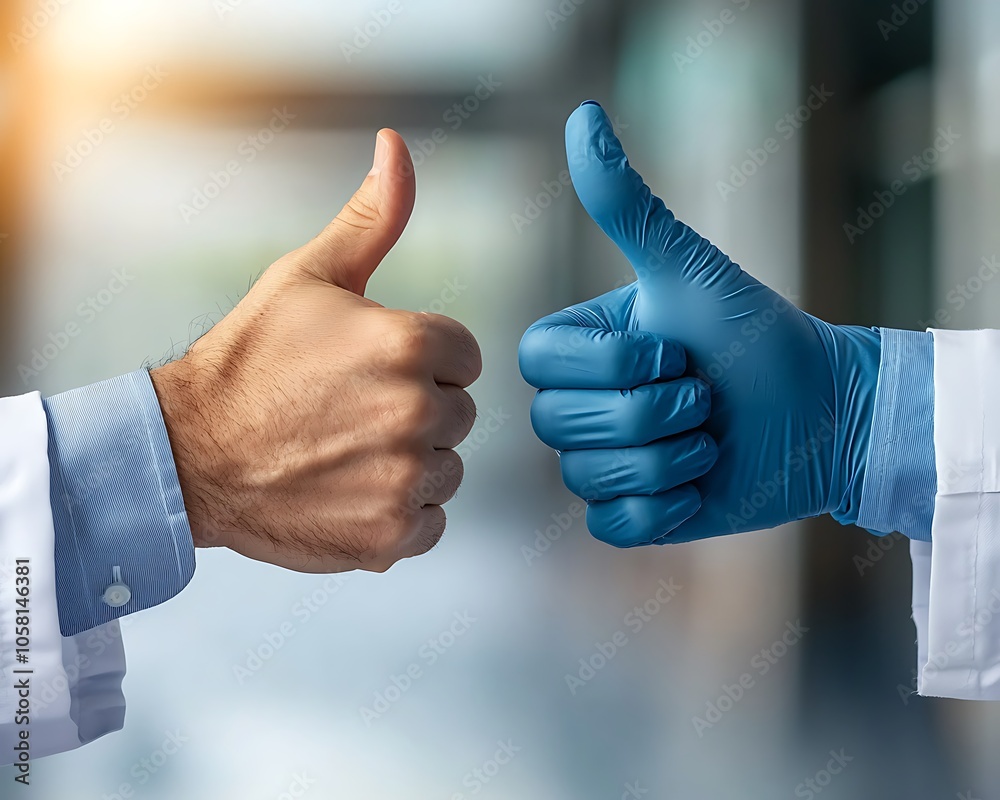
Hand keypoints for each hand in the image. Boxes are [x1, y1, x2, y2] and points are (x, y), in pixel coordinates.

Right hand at [151, 130, 481, 572]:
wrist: (187, 454)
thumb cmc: (246, 363)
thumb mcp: (307, 276)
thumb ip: (371, 218)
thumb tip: (396, 147)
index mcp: (409, 344)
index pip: (465, 357)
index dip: (424, 361)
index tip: (373, 368)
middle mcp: (416, 412)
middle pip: (459, 413)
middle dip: (418, 410)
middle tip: (352, 411)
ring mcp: (403, 478)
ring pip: (447, 469)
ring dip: (411, 463)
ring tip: (347, 451)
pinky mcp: (389, 534)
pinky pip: (431, 523)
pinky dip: (399, 513)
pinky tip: (350, 491)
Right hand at [518, 103, 879, 546]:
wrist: (823, 411)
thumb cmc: (757, 333)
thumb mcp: (687, 269)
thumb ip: (627, 205)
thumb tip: (582, 117)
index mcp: (580, 347)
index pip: (540, 366)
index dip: (610, 366)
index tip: (674, 349)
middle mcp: (580, 403)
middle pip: (561, 426)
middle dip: (654, 412)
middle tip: (706, 394)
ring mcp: (602, 461)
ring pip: (591, 477)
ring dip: (672, 457)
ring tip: (713, 435)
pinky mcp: (631, 512)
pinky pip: (614, 524)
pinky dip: (667, 506)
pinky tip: (702, 481)